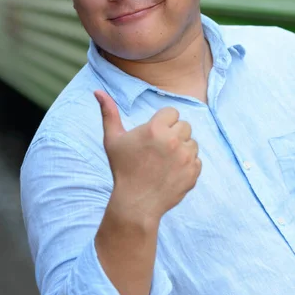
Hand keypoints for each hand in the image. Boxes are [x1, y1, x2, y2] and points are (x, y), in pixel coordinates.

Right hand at [94, 90, 201, 219]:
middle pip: (184, 125)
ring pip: (192, 143)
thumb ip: (108, 113)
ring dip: (182, 149)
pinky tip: (171, 172)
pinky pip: (197, 160)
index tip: (153, 137)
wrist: (136, 203)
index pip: (172, 112)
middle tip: (158, 150)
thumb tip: (98, 91)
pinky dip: (187, 165)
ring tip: (164, 162)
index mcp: (156, 128)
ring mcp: (186, 157)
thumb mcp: (112, 140)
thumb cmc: (122, 169)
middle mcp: (173, 140)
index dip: (162, 123)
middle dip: (173, 134)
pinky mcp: (193, 172)